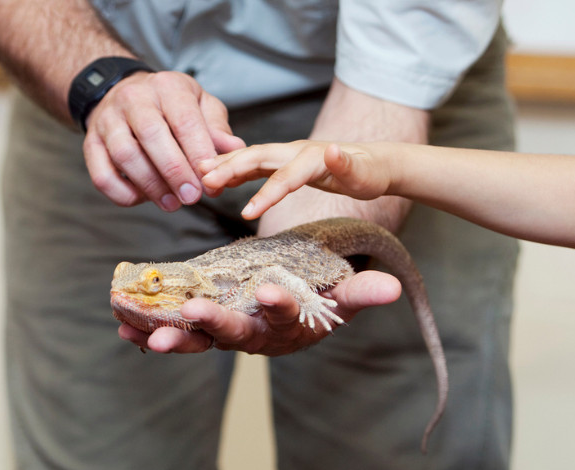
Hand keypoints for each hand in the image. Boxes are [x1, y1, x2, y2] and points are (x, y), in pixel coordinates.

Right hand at [83, 71, 245, 210]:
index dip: (199, 156)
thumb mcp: (200, 105)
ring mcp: (108, 120)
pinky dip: (121, 193)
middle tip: (192, 198)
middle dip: (175, 172)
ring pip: (125, 155)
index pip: (185, 122)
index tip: (212, 184)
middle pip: (152, 136)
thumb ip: (217, 128)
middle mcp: (134, 98)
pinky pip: (101, 174)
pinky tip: (142, 199)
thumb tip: (235, 150)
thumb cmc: (170, 105)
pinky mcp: (90, 142)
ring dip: (151, 186)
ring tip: (172, 204)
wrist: (123, 92)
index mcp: (167, 87)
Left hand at [117, 270, 401, 355]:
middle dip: (211, 324)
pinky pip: (174, 332)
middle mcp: (254, 335)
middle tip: (193, 312)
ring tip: (139, 331)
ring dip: (169, 335)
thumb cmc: (318, 301)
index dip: (278, 304)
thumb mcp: (340, 296)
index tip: (270, 290)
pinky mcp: (201, 327)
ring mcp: (224, 333)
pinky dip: (148, 331)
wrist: (292, 312)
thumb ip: (361, 293)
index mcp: (287, 326)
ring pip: (196, 338)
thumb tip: (392, 288)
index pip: (285, 315)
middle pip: (232, 332)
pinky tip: (122, 328)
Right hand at [199, 141, 393, 219]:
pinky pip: (254, 165)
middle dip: (229, 168)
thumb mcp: (365, 175)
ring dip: (225, 165)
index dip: (265, 194)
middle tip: (202, 180)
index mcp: (312, 157)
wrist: (374, 163)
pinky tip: (218, 179)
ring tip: (199, 176)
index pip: (284, 176)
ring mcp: (288, 155)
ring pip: (251, 158)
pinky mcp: (284, 162)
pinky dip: (235, 170)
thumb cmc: (370, 173)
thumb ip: (346, 165)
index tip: (246, 214)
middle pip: (257, 157)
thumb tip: (332, 150)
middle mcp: (296, 151)